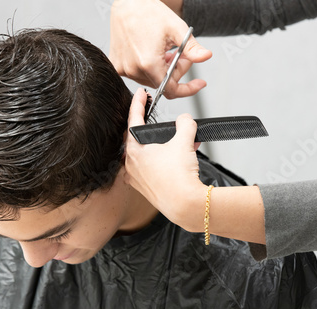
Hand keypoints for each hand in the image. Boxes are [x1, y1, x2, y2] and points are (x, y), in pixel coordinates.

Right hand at [110, 0, 211, 98]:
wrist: (128, 3)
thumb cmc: (149, 12)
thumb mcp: (177, 29)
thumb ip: (192, 48)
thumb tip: (205, 57)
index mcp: (148, 63)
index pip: (171, 90)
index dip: (187, 88)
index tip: (198, 84)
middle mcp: (133, 69)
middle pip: (162, 84)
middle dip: (175, 71)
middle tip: (180, 54)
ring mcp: (124, 69)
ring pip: (151, 79)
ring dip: (162, 69)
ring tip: (164, 51)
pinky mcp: (118, 66)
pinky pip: (138, 74)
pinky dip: (149, 68)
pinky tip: (152, 53)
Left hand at [124, 88, 205, 229]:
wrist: (186, 206)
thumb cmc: (179, 178)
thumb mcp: (184, 141)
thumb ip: (185, 124)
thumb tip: (185, 120)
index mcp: (133, 151)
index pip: (133, 121)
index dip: (138, 104)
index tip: (140, 94)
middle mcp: (131, 166)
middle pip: (140, 140)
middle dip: (154, 130)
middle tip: (162, 121)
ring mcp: (138, 179)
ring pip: (149, 155)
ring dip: (165, 147)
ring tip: (185, 142)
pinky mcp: (147, 190)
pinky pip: (154, 169)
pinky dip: (166, 161)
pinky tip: (183, 158)